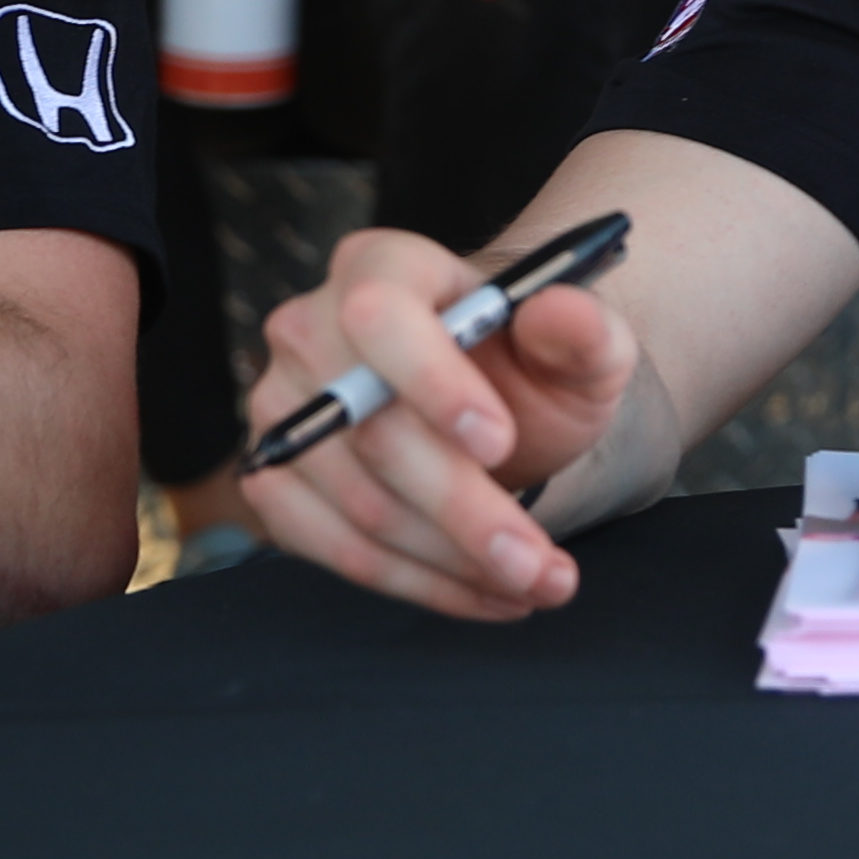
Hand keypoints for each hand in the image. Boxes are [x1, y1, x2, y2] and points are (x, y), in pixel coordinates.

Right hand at [232, 220, 639, 616]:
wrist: (493, 413)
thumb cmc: (528, 370)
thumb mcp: (580, 348)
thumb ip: (584, 331)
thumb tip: (559, 314)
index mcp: (380, 266)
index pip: (380, 315)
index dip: (432, 381)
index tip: (499, 442)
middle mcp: (310, 329)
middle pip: (373, 433)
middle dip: (466, 511)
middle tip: (539, 564)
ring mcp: (281, 409)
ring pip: (360, 505)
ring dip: (453, 562)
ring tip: (533, 582)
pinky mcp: (274, 480)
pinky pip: (333, 549)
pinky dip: (416, 583)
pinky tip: (481, 592)